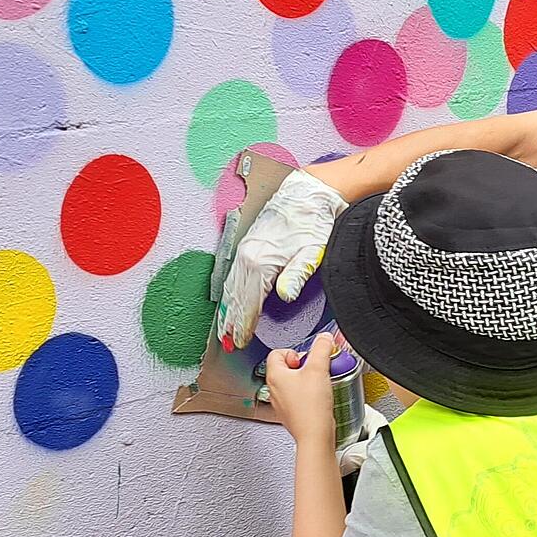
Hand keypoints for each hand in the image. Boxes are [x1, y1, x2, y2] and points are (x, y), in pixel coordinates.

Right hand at [217, 170, 349, 348]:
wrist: (308, 193)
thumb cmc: (313, 221)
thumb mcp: (312, 251)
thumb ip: (296, 275)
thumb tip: (284, 296)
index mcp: (262, 262)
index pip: (250, 303)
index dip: (244, 325)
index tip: (240, 341)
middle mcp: (248, 256)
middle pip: (237, 297)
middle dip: (232, 322)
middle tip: (228, 342)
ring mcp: (246, 249)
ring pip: (232, 286)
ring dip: (227, 308)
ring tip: (223, 328)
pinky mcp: (248, 244)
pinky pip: (234, 273)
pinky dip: (229, 291)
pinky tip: (229, 300)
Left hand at [265, 331, 339, 446]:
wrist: (315, 435)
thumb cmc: (311, 408)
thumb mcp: (319, 369)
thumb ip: (322, 348)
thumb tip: (324, 338)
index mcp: (275, 375)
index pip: (277, 352)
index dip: (294, 352)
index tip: (307, 358)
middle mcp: (274, 389)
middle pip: (286, 367)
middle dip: (302, 366)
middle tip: (314, 370)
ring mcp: (281, 402)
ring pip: (292, 382)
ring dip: (306, 380)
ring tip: (318, 384)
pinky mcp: (291, 413)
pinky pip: (297, 397)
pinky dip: (308, 394)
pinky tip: (319, 398)